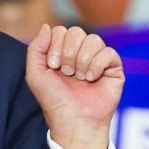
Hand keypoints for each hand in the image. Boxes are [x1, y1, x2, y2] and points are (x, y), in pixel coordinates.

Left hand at [26, 25, 124, 148]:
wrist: (74, 121)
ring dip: (82, 60)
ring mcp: (97, 59)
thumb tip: (46, 26)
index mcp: (61, 53)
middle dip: (69, 53)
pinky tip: (93, 79)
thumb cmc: (55, 101)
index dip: (56, 46)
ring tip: (80, 78)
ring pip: (93, 40)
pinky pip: (108, 52)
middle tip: (67, 73)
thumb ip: (35, 49)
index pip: (60, 31)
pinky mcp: (113, 68)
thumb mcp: (35, 75)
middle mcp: (80, 54)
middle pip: (76, 31)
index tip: (53, 66)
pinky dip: (97, 65)